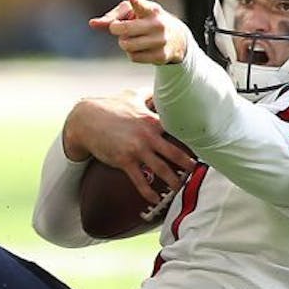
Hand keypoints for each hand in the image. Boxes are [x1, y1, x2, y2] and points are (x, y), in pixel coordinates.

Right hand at [63, 90, 197, 202]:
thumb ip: (148, 94)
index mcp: (152, 120)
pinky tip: (154, 200)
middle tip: (197, 171)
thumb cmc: (109, 106)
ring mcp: (136, 150)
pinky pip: (139, 180)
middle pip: (175, 153)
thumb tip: (161, 89)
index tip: (204, 146)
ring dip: (173, 181)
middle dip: (188, 164)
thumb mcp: (131, 95)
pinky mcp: (124, 161)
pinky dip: (148, 192)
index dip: (192, 139)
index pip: (178, 131)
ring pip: (161, 169)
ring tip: (179, 187)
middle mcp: (147, 136)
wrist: (85, 120)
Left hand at [90, 0, 188, 65]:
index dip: (136, 2)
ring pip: (127, 45)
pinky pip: (133, 57)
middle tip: (118, 29)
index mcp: (151, 10)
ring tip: (131, 38)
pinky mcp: (161, 56)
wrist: (176, 38)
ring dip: (124, 43)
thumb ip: (112, 17)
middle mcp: (158, 24)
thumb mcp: (134, 14)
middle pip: (125, 30)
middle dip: (116, 30)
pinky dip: (131, 53)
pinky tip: (139, 48)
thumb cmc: (146, 21)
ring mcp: (160, 41)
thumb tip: (92, 23)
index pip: (142, 6)